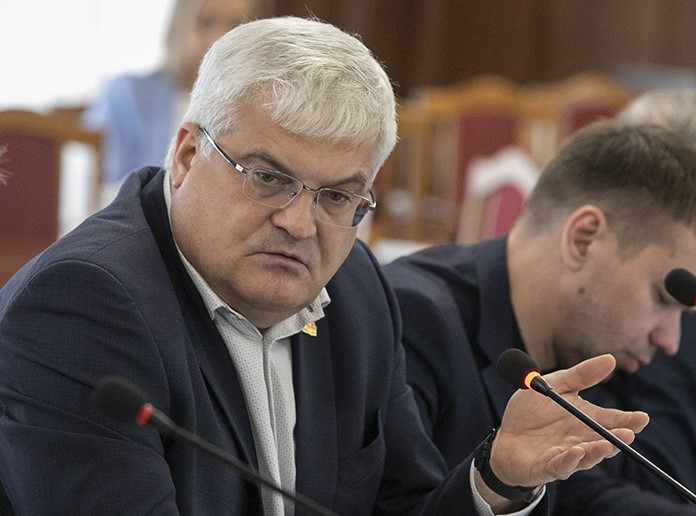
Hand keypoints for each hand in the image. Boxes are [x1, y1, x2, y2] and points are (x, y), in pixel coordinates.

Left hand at [490, 354, 648, 487]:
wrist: (505, 435)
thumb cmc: (531, 412)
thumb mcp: (554, 386)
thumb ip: (581, 375)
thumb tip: (610, 359)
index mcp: (584, 420)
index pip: (611, 420)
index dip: (627, 420)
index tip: (642, 417)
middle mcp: (581, 439)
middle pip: (604, 440)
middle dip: (618, 438)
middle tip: (629, 433)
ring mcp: (567, 455)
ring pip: (588, 456)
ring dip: (598, 451)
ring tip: (607, 444)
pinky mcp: (548, 466)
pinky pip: (562, 465)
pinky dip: (570, 459)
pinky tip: (576, 451)